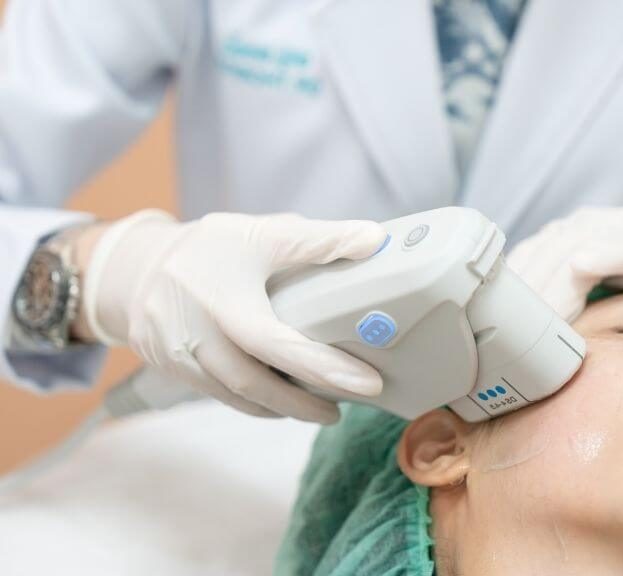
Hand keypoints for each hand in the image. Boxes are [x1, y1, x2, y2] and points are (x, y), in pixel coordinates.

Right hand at [80, 210, 387, 422]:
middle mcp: (196, 333)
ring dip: (283, 407)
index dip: (324, 367)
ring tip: (322, 407)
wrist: (138, 268)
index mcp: (224, 298)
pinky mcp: (172, 371)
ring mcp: (179, 357)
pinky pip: (220, 395)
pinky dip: (255, 402)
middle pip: (256, 384)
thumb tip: (374, 240)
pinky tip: (281, 400)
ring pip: (238, 397)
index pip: (278, 343)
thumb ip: (319, 240)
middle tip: (348, 405)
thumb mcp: (262, 233)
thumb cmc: (209, 249)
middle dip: (306, 402)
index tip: (367, 383)